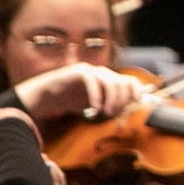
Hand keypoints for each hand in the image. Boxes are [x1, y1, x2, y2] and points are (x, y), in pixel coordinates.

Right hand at [15, 64, 143, 121]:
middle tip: (113, 114)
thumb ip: (111, 104)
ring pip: (110, 82)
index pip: (130, 81)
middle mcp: (102, 73)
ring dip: (111, 99)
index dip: (136, 91)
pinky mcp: (79, 71)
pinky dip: (96, 96)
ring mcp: (91, 70)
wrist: (47, 97)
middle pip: (122, 83)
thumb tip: (129, 110)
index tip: (136, 103)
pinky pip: (93, 82)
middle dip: (121, 100)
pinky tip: (94, 109)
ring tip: (106, 112)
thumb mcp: (95, 104)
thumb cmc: (71, 101)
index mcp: (108, 79)